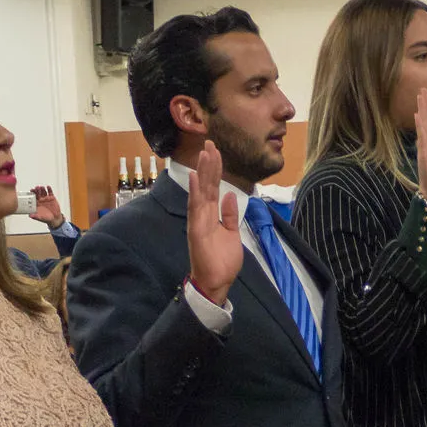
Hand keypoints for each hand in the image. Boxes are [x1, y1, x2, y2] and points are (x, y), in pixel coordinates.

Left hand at [28, 184, 65, 228]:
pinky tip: (48, 187)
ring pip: (43, 192)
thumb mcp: (40, 218)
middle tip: (36, 188)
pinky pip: (50, 192)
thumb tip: (30, 215)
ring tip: (41, 187)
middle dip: (37, 190)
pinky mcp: (52, 198)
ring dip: (42, 189)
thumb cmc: (46, 218)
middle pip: (38, 193)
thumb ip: (35, 216)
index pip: (33, 197)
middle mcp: (41, 200)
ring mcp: (46, 198)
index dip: (32, 193)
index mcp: (37, 204)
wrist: (55, 218)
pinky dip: (49, 189)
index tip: (31, 190)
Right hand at [186, 141, 243, 306]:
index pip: (213, 188)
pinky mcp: (196, 230)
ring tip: (205, 152)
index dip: (215, 170)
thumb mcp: (232, 233)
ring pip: (201, 191)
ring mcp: (198, 221)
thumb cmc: (222, 261)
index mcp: (211, 215)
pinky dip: (195, 191)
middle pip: (206, 185)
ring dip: (203, 172)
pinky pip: (195, 208)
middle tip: (210, 143)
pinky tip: (195, 176)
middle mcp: (202, 215)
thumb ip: (230, 214)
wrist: (216, 283)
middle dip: (208, 164)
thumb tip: (230, 195)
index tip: (216, 152)